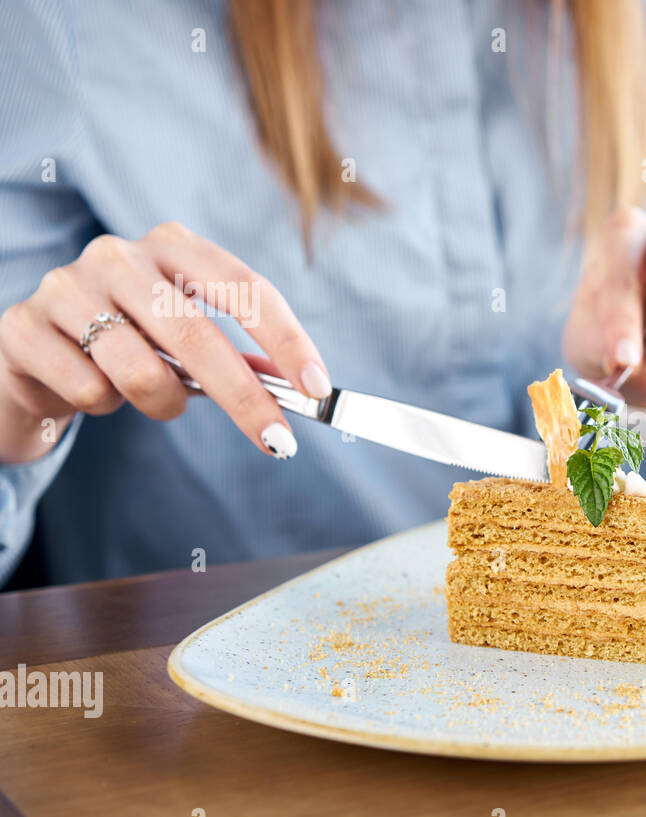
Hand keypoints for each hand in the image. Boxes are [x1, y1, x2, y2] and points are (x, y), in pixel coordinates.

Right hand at [0, 222, 328, 463]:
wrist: (34, 352)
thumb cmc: (130, 342)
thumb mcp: (188, 339)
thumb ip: (242, 356)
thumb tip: (306, 388)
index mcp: (174, 246)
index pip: (244, 288)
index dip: (287, 340)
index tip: (318, 388)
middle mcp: (119, 255)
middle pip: (197, 334)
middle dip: (245, 398)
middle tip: (279, 443)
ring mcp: (66, 286)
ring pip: (141, 372)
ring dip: (160, 404)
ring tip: (150, 397)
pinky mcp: (23, 325)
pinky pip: (89, 390)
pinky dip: (104, 406)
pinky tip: (89, 386)